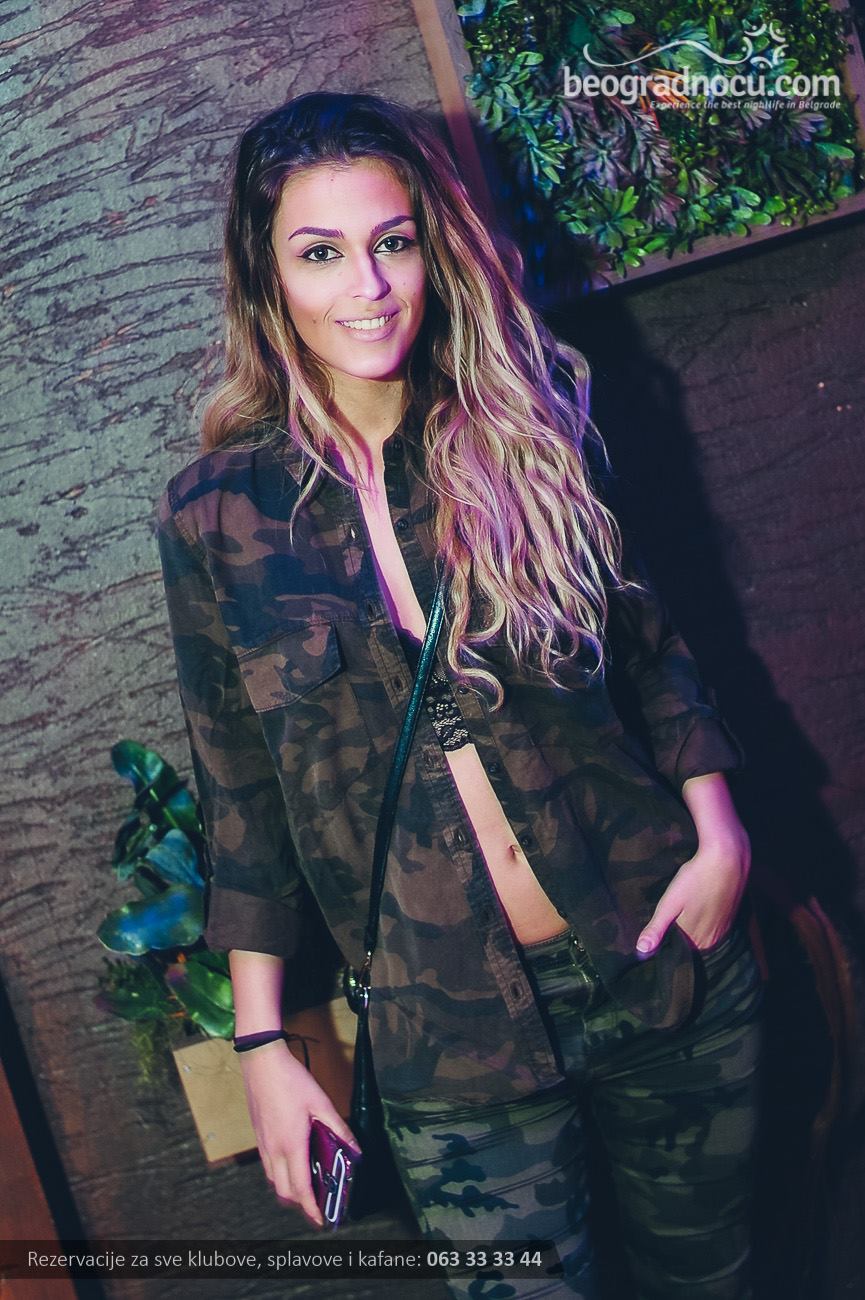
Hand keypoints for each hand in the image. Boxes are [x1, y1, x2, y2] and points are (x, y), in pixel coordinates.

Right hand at [238, 1042, 357, 1228]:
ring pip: (274, 1181)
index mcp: (291, 1144)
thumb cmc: (292, 1080)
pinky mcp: (258, 1137)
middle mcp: (274, 1150)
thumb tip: (355, 1149)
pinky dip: (281, 1175)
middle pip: (284, 1192)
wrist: (262, 1063)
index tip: (321, 1219)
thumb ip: (339, 1128)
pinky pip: (269, 1167)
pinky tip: (293, 1164)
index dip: (311, 1208)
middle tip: (318, 1203)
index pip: (300, 1188)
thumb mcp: (322, 1103)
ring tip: (307, 1186)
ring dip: (289, 1190)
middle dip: (301, 1203)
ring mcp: (263, 1145)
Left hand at [635, 829, 750, 954]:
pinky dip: (702, 919)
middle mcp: (713, 940)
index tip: (658, 928)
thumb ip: (657, 928)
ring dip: (691, 926)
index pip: (677, 952)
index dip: (665, 941)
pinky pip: (711, 926)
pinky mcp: (730, 917)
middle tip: (670, 914)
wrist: (728, 859)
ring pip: (700, 934)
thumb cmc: (696, 879)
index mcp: (697, 942)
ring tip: (684, 908)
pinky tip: (697, 904)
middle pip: (689, 944)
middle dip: (677, 934)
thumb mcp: (670, 903)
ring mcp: (723, 929)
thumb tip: (641, 952)